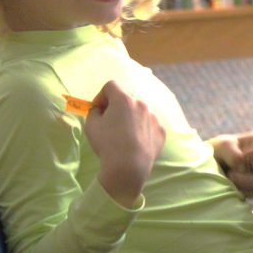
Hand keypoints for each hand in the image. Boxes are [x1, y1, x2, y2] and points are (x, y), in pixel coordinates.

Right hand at [84, 80, 165, 207]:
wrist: (129, 166)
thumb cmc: (107, 144)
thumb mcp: (91, 125)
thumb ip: (94, 111)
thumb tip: (100, 109)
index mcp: (124, 99)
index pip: (111, 86)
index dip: (102, 96)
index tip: (98, 109)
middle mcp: (142, 103)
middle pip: (127, 98)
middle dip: (117, 106)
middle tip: (110, 122)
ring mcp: (154, 116)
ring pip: (140, 111)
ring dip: (131, 117)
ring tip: (124, 134)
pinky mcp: (161, 130)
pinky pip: (150, 124)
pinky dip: (142, 128)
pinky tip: (135, 142)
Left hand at [211, 132, 252, 198]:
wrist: (207, 167)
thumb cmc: (217, 150)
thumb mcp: (222, 145)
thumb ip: (233, 153)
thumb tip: (241, 166)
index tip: (244, 157)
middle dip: (248, 171)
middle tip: (231, 173)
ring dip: (244, 182)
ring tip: (229, 178)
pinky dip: (243, 191)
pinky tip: (231, 187)